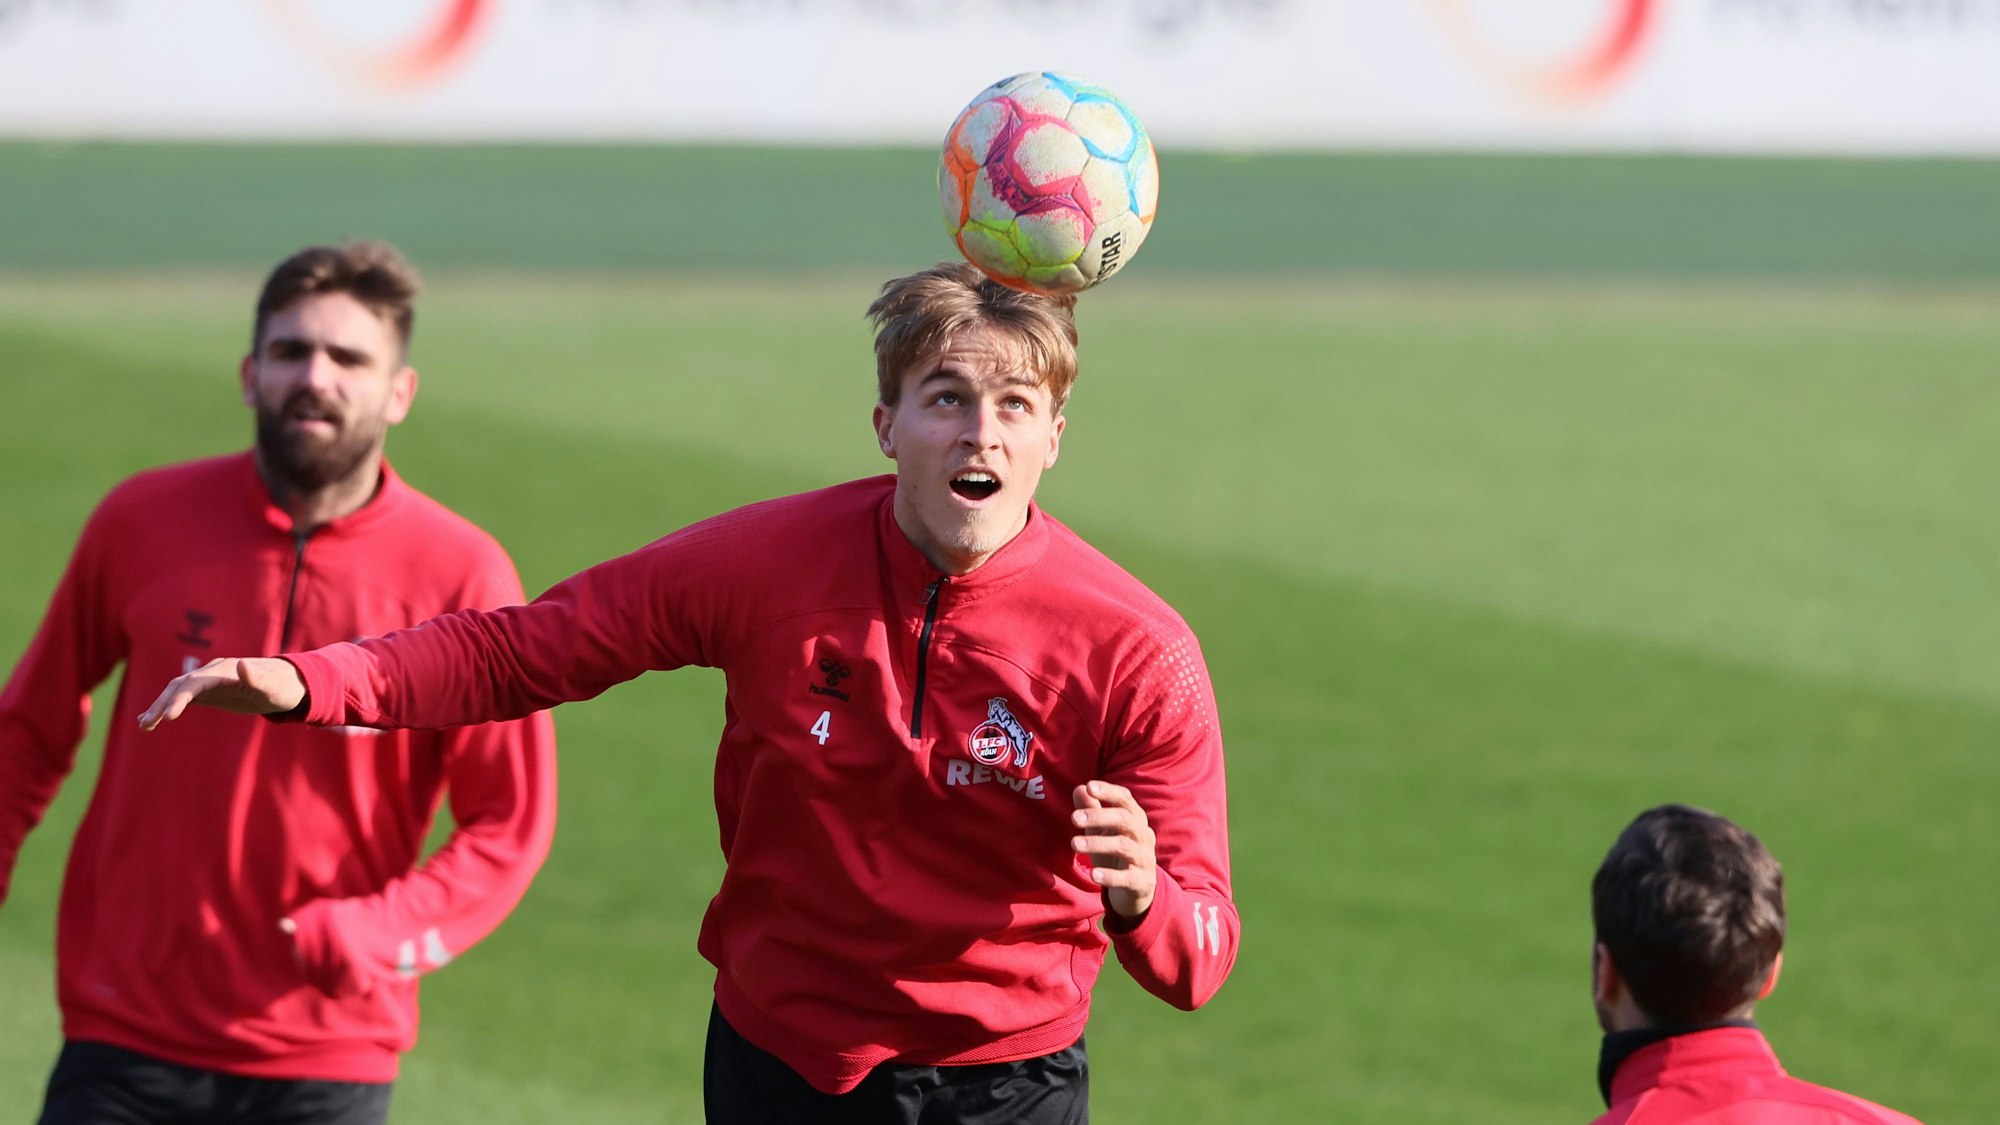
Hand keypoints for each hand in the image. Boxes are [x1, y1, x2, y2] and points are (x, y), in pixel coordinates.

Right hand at [138, 657, 305, 729]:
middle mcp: (211, 673)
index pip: (194, 684)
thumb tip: (241, 664)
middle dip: (161, 704)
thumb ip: (257, 678)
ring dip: (159, 706)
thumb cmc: (281, 687)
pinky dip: (166, 707)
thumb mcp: (273, 687)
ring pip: (177, 692)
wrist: (285, 685)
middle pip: (180, 687)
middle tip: (147, 724)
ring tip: (143, 725)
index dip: (180, 699)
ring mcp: (208, 682)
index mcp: (224, 671)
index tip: (167, 716)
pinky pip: (182, 698)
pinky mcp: (208, 692)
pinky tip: (150, 720)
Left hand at [1072, 780, 1156, 920]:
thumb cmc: (1115, 852)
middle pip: (1124, 819)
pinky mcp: (1142, 881)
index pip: (1125, 799)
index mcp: (1135, 818)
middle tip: (1074, 818)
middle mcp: (1143, 835)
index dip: (1108, 791)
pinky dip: (1110, 876)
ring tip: (1074, 843)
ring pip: (1123, 846)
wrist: (1137, 888)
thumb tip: (1079, 788)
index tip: (1089, 786)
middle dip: (1099, 816)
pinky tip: (1093, 874)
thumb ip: (1092, 809)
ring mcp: (1144, 858)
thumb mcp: (1101, 831)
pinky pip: (1127, 877)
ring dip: (1098, 843)